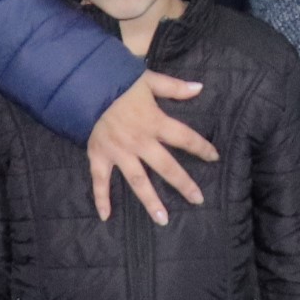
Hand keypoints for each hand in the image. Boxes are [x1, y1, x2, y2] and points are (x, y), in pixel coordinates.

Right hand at [86, 70, 217, 224]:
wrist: (84, 86)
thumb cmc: (119, 82)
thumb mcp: (149, 80)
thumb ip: (175, 87)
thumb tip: (200, 88)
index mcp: (154, 122)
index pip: (184, 137)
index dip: (201, 147)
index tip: (214, 157)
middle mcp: (139, 141)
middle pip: (165, 166)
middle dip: (183, 184)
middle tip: (198, 200)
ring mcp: (119, 152)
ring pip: (137, 180)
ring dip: (150, 201)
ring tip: (163, 219)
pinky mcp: (99, 157)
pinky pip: (100, 181)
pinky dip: (101, 199)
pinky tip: (106, 217)